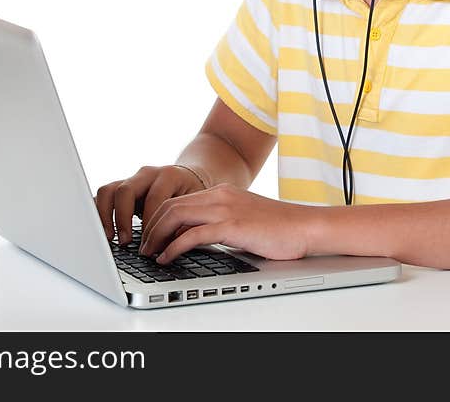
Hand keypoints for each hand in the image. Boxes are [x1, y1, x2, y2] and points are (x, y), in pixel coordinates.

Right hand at [94, 165, 206, 242]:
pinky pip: (104, 196)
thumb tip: (170, 249)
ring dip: (106, 216)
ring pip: (109, 191)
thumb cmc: (192, 194)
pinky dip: (100, 212)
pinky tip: (104, 231)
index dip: (150, 225)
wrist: (188, 177)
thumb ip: (184, 222)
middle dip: (123, 219)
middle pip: (125, 191)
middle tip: (126, 242)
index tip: (150, 246)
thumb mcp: (194, 205)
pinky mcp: (121, 186)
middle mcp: (147, 174)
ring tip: (110, 237)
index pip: (154, 200)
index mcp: (169, 175)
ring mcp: (132, 179)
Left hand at [138, 183, 312, 263]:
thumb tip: (197, 240)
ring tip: (149, 253)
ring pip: (175, 215)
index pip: (178, 200)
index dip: (158, 218)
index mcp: (221, 192)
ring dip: (157, 236)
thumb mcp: (243, 219)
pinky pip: (192, 235)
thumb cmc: (280, 228)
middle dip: (151, 227)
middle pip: (170, 205)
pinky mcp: (231, 225)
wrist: (306, 226)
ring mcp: (225, 208)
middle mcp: (220, 195)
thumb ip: (220, 223)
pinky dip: (173, 247)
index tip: (150, 235)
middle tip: (143, 247)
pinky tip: (167, 258)